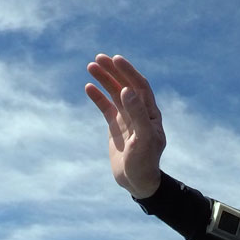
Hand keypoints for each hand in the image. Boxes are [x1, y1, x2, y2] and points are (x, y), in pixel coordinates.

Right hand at [85, 54, 164, 198]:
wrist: (137, 181)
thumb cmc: (144, 162)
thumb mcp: (143, 138)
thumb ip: (137, 114)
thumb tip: (127, 90)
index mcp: (150, 113)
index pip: (139, 86)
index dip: (128, 72)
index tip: (115, 60)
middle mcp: (139, 112)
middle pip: (126, 85)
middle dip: (114, 71)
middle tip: (99, 58)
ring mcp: (127, 118)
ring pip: (115, 93)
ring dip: (104, 79)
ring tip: (91, 66)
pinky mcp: (116, 126)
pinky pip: (106, 107)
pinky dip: (98, 97)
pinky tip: (88, 87)